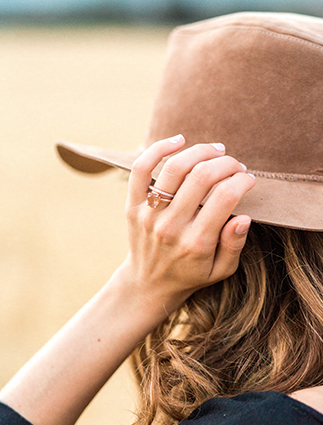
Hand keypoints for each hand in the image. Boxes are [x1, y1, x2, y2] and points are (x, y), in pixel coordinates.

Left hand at [123, 135, 254, 316]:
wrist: (148, 284)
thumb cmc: (190, 275)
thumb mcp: (220, 271)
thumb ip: (234, 245)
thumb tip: (244, 217)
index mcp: (196, 243)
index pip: (225, 197)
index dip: (242, 181)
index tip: (248, 179)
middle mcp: (171, 226)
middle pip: (202, 177)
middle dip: (226, 163)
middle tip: (236, 165)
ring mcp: (149, 214)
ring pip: (175, 167)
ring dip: (200, 151)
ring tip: (216, 150)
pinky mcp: (133, 206)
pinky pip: (141, 169)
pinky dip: (158, 149)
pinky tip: (179, 140)